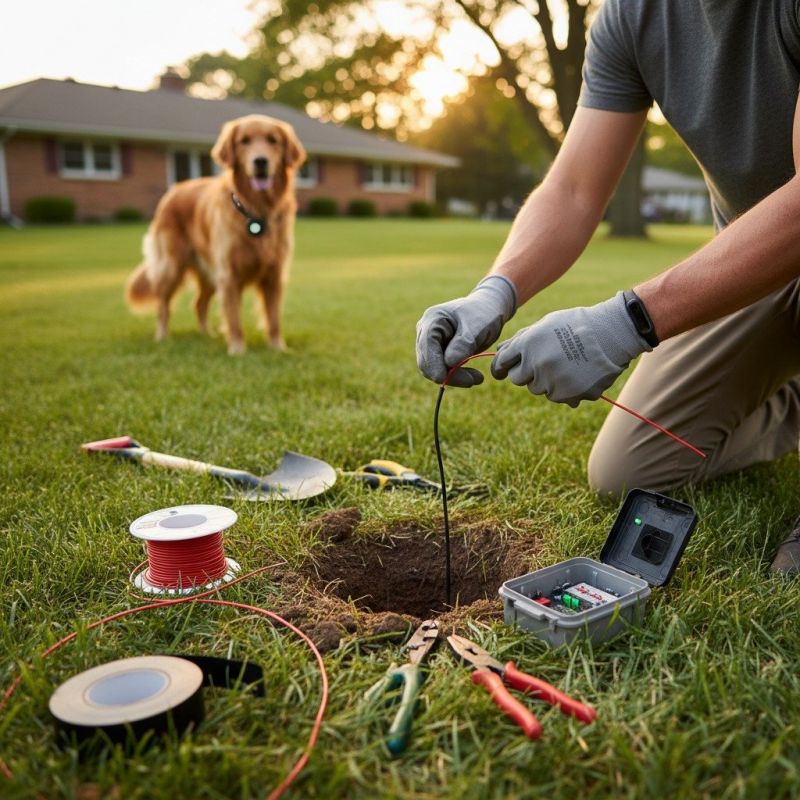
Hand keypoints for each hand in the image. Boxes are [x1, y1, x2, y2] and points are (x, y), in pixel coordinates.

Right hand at [416, 275, 516, 387]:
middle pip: (427, 362)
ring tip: (477, 378)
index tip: (459, 380)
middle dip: (448, 375)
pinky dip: (455, 375)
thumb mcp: (478, 326)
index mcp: (432, 320)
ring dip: (453, 377)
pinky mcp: (437, 351)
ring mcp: (429, 341)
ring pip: (433, 369)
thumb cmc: (484, 313)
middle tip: (474, 381)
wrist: (488, 309)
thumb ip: (464, 343)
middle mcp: (425, 330)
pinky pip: (441, 369)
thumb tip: (449, 363)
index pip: (427, 348)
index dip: (437, 367)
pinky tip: (472, 376)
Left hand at [491, 292, 652, 406]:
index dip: (500, 366)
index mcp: (527, 345)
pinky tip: (577, 373)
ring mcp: (553, 382)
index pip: (502, 362)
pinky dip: (563, 388)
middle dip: (525, 372)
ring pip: (538, 389)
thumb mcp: (545, 324)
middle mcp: (536, 365)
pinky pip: (558, 397)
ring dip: (546, 380)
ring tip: (565, 363)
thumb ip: (521, 339)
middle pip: (517, 379)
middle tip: (542, 362)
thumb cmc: (576, 325)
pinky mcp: (568, 395)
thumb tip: (500, 351)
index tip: (501, 370)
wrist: (612, 334)